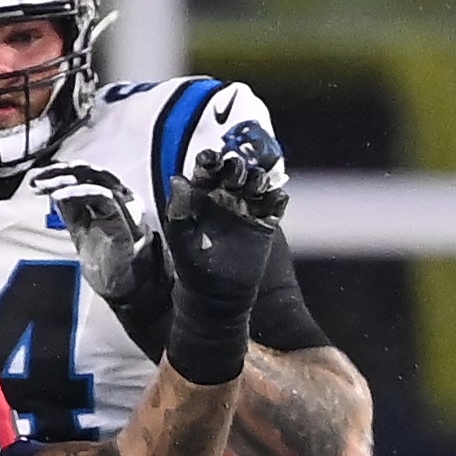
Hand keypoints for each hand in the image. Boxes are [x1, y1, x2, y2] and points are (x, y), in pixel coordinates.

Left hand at [25, 160, 163, 309]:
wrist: (117, 284)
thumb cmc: (104, 259)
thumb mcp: (78, 225)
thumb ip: (69, 205)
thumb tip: (51, 185)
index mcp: (107, 196)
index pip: (83, 173)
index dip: (58, 171)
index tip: (37, 177)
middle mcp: (119, 196)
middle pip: (89, 171)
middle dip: (60, 171)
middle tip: (39, 178)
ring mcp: (124, 206)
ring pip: (96, 179)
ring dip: (67, 180)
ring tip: (47, 187)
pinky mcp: (125, 219)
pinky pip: (104, 197)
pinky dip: (80, 192)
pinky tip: (60, 196)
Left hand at [164, 92, 288, 316]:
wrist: (217, 295)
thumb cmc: (193, 265)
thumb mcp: (180, 237)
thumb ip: (178, 209)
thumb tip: (177, 179)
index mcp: (202, 194)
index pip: (207, 168)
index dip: (210, 160)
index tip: (210, 159)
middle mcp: (226, 195)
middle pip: (236, 170)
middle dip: (238, 167)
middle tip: (236, 175)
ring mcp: (247, 207)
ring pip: (257, 183)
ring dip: (259, 179)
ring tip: (256, 185)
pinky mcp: (266, 222)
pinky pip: (276, 204)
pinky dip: (278, 198)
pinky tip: (276, 199)